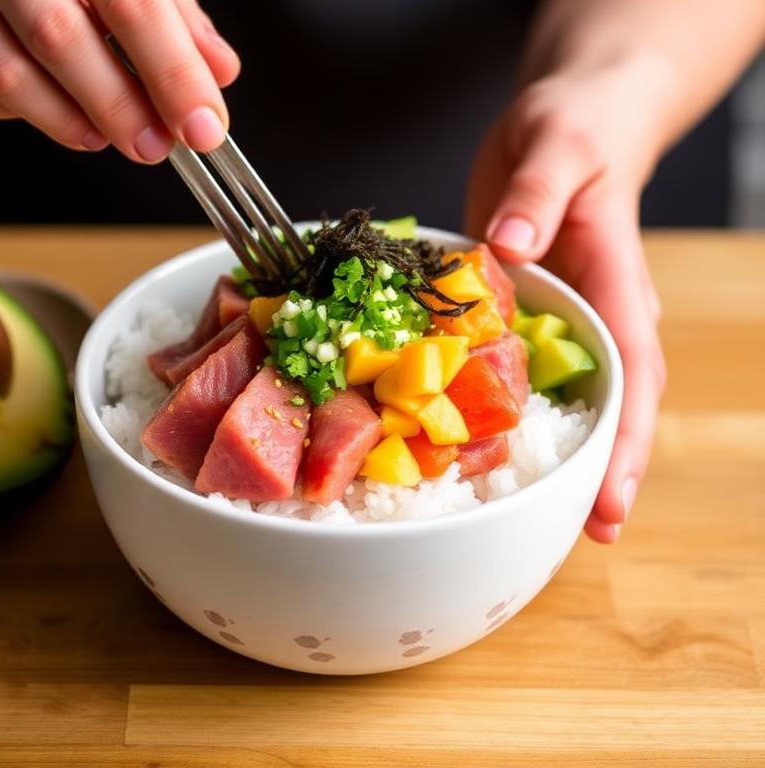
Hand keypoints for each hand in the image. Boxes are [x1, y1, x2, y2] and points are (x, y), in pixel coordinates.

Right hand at [0, 0, 240, 161]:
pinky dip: (5, 116)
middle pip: (58, 39)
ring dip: (66, 121)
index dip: (172, 73)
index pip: (129, 1)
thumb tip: (216, 74)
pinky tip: (37, 105)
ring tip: (103, 136)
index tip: (204, 128)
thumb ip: (171, 16)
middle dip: (119, 107)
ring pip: (2, 75)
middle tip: (154, 145)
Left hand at [466, 70, 666, 543]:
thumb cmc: (573, 129)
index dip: (624, 446)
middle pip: (610, 407)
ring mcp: (561, 321)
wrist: (563, 124)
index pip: (633, 377)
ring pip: (568, 399)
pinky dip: (503, 410)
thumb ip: (536, 197)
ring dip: (556, 456)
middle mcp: (596, 316)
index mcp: (615, 286)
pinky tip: (475, 446)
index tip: (610, 504)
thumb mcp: (556, 147)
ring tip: (533, 518)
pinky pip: (517, 371)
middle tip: (580, 537)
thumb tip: (513, 252)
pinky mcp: (525, 316)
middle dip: (600, 473)